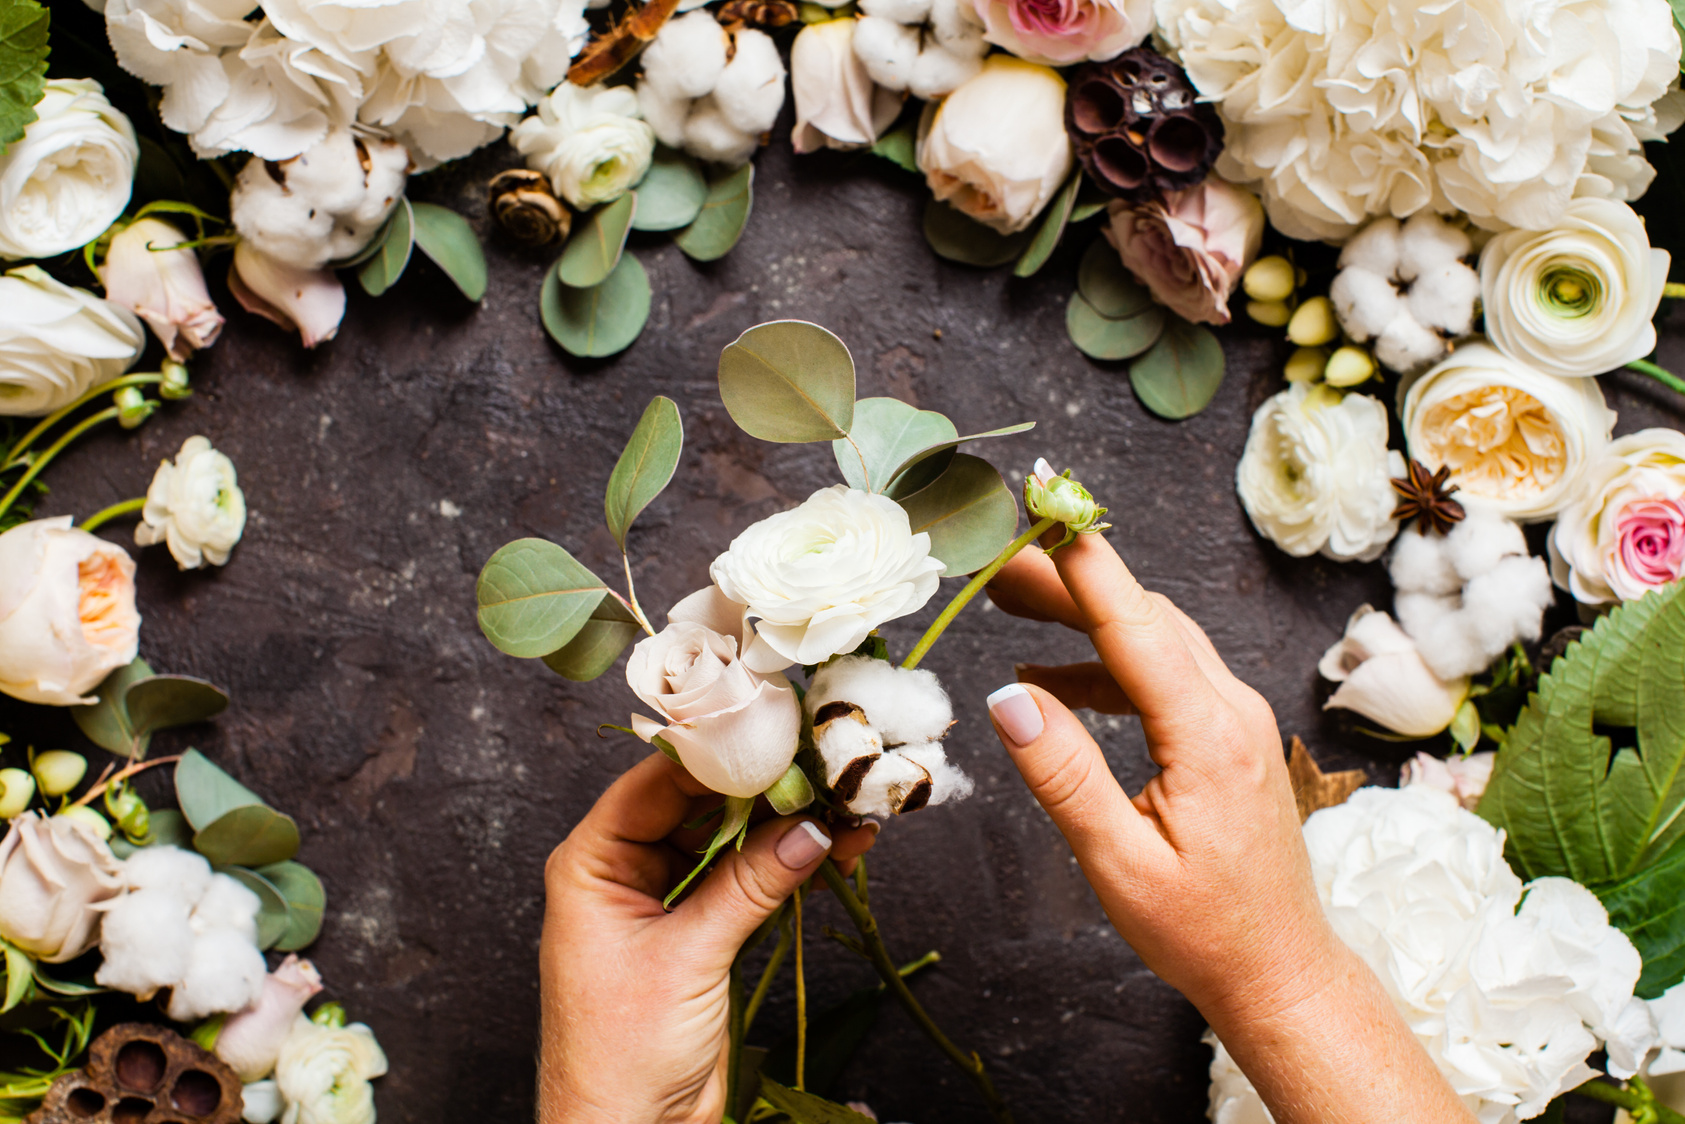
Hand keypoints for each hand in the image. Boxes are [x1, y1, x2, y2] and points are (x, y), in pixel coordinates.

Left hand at [538, 753, 876, 1123]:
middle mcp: (625, 872)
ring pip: (733, 840)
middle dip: (764, 787)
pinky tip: (838, 844)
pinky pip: (750, 879)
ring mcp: (666, 901)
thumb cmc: (617, 1056)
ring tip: (845, 801)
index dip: (717, 755)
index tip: (776, 731)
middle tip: (824, 762)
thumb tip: (810, 829)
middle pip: (701, 805)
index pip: (657, 783)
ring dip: (788, 824)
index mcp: (591, 863)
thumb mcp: (686, 959)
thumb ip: (749, 886)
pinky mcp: (702, 931)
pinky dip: (791, 863)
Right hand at [984, 532, 1471, 1123]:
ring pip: (1157, 638)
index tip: (1043, 510)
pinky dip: (1106, 662)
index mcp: (1209, 737)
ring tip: (1012, 603)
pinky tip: (1053, 681)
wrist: (1280, 970)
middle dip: (1070, 580)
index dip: (1084, 564)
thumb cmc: (1203, 932)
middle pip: (1145, 617)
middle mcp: (1232, 711)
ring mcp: (1236, 719)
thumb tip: (1008, 698)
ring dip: (1087, 615)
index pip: (1137, 627)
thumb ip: (1063, 776)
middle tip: (999, 562)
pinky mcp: (1228, 734)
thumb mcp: (1118, 864)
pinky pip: (1164, 674)